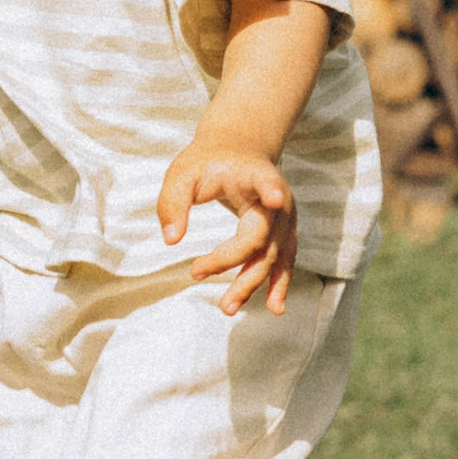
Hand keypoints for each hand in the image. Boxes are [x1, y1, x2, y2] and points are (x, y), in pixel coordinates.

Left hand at [158, 139, 299, 316]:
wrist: (240, 151)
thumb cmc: (208, 161)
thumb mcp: (182, 173)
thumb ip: (172, 203)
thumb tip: (171, 240)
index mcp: (257, 176)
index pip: (265, 183)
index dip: (270, 190)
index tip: (275, 197)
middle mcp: (280, 200)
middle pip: (262, 238)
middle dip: (234, 263)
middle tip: (196, 273)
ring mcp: (286, 220)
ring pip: (274, 257)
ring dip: (253, 283)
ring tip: (228, 307)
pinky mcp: (284, 235)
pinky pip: (283, 263)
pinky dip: (278, 284)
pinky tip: (275, 307)